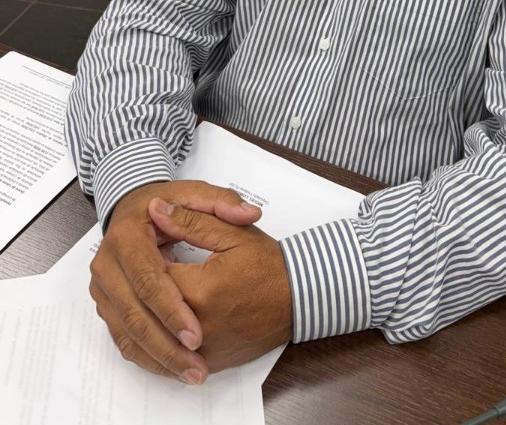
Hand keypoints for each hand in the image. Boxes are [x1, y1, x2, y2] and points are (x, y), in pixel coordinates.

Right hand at [90, 180, 261, 383]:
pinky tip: (172, 368)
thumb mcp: (197, 192)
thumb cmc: (168, 201)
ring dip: (157, 357)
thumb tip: (249, 214)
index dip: (173, 310)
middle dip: (165, 344)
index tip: (198, 335)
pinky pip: (121, 336)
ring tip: (191, 373)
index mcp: (127, 236)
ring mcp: (102, 285)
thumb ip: (224, 203)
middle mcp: (107, 262)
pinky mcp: (105, 301)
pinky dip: (146, 355)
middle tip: (197, 364)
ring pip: (126, 331)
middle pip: (133, 313)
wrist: (135, 205)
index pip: (149, 280)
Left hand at [148, 199, 292, 371]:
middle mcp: (198, 327)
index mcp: (200, 290)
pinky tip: (157, 325)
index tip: (145, 247)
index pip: (150, 276)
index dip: (143, 259)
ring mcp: (204, 350)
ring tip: (144, 297)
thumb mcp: (231, 233)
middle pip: (149, 311)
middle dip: (140, 290)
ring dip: (144, 319)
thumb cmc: (268, 264)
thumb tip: (155, 209)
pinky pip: (173, 358)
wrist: (300, 297)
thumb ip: (189, 221)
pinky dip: (160, 343)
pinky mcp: (211, 362)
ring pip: (156, 340)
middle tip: (139, 272)